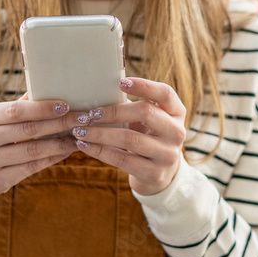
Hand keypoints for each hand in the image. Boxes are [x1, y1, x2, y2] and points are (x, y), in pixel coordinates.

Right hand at [0, 96, 78, 201]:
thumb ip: (15, 107)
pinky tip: (66, 151)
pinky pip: (31, 168)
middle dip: (59, 123)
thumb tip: (44, 85)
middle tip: (82, 119)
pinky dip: (52, 158)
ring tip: (79, 136)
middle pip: (28, 130)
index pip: (16, 111)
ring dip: (60, 143)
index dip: (43, 108)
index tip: (66, 104)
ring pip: (33, 151)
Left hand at [71, 77, 186, 195]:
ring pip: (130, 139)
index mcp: (176, 112)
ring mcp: (167, 154)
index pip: (165, 93)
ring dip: (100, 134)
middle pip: (146, 113)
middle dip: (114, 112)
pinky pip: (122, 159)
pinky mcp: (154, 173)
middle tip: (90, 114)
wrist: (159, 174)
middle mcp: (177, 132)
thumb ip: (134, 106)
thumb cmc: (147, 137)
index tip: (121, 82)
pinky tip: (85, 146)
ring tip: (81, 131)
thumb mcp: (149, 120)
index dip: (144, 86)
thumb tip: (100, 91)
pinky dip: (100, 151)